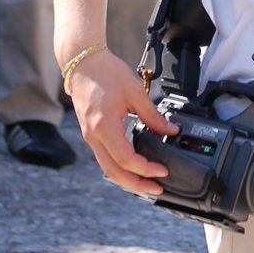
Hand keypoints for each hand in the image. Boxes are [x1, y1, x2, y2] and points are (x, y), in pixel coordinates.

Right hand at [67, 49, 178, 194]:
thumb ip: (153, 115)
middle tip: (156, 189)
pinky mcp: (91, 134)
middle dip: (136, 185)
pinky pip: (104, 158)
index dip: (145, 169)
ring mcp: (90, 136)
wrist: (83, 63)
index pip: (125, 159)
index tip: (162, 171)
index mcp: (104, 126)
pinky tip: (133, 167)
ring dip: (127, 179)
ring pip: (107, 168)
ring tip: (147, 183)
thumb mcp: (135, 92)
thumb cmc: (106, 72)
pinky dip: (119, 167)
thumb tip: (170, 131)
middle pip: (114, 172)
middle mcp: (93, 136)